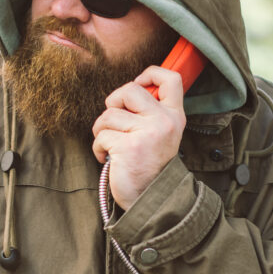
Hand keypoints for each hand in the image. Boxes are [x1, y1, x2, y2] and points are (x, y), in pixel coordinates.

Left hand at [92, 66, 186, 209]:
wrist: (151, 200)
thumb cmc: (150, 165)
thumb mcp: (161, 135)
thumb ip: (152, 113)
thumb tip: (128, 91)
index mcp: (174, 116)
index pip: (171, 79)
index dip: (150, 73)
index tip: (138, 84)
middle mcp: (164, 122)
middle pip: (129, 90)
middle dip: (113, 103)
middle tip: (115, 121)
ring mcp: (147, 134)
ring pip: (108, 115)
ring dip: (102, 130)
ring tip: (111, 146)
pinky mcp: (128, 147)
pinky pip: (101, 136)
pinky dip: (98, 148)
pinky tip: (108, 159)